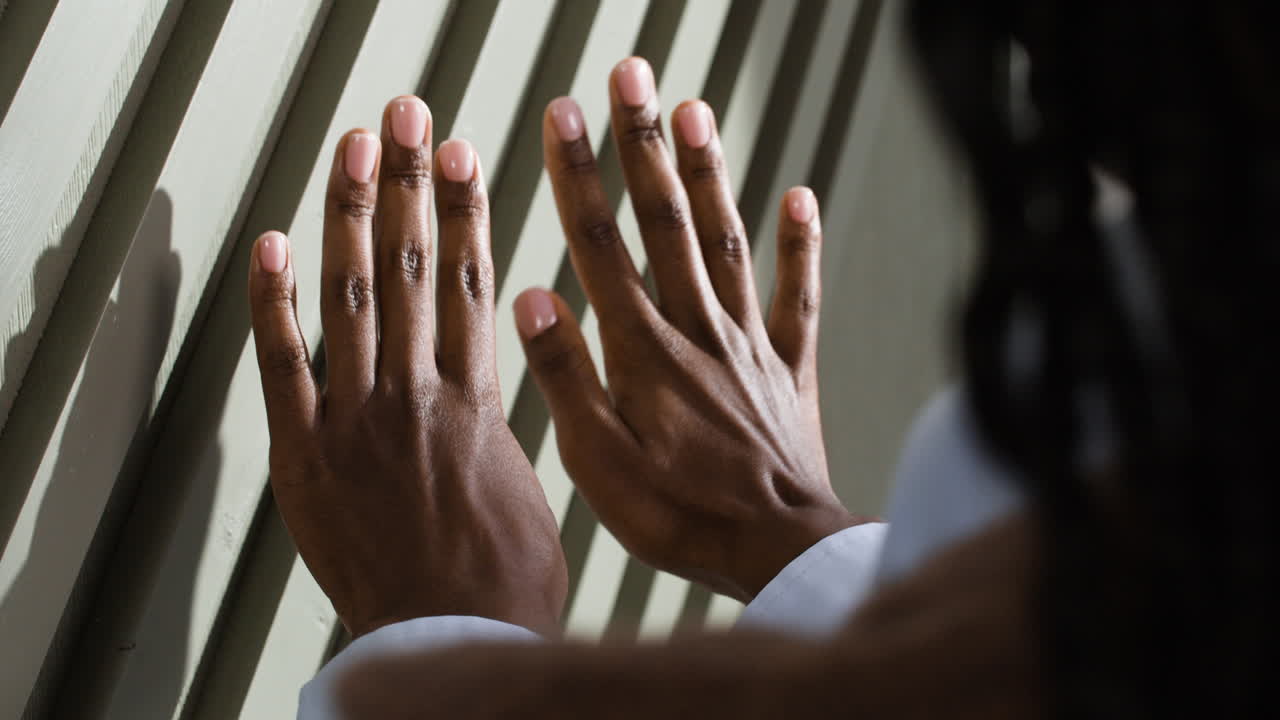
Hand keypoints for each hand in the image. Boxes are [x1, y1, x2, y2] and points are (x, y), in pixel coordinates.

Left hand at [248, 96, 565, 636]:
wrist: (451, 644)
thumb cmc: (506, 582)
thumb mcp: (535, 489)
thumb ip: (507, 423)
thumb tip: (506, 382)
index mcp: (478, 401)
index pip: (470, 281)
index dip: (464, 209)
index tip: (462, 154)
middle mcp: (416, 394)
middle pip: (413, 267)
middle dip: (408, 182)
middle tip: (405, 116)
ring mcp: (355, 419)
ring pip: (352, 296)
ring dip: (351, 215)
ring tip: (354, 148)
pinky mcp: (304, 454)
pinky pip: (282, 364)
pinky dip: (271, 303)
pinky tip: (267, 245)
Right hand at [514, 58, 866, 602]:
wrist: (778, 549)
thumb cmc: (681, 514)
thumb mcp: (598, 461)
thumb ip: (566, 376)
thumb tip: (531, 294)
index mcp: (644, 349)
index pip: (602, 243)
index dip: (579, 174)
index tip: (563, 112)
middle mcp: (698, 328)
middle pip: (666, 220)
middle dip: (642, 143)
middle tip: (629, 75)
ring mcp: (750, 342)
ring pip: (725, 239)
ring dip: (708, 173)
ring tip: (693, 110)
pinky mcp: (790, 367)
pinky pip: (799, 294)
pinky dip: (799, 245)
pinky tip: (799, 196)